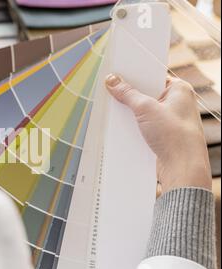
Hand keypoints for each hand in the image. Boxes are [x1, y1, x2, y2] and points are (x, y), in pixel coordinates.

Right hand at [105, 74, 211, 192]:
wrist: (182, 168)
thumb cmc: (175, 136)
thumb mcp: (146, 109)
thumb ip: (128, 93)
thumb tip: (113, 80)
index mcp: (179, 90)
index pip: (152, 76)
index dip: (134, 76)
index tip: (117, 75)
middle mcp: (176, 103)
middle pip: (146, 94)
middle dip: (129, 96)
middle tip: (112, 92)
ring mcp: (169, 120)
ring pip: (143, 111)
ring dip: (130, 113)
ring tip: (115, 111)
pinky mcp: (162, 135)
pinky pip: (144, 125)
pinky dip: (133, 125)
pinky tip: (122, 127)